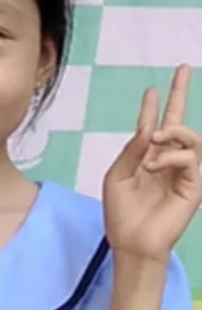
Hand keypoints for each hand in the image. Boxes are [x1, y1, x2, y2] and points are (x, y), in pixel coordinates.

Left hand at [102, 65, 200, 265]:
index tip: (151, 89)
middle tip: (182, 69)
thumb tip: (149, 128)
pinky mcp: (192, 185)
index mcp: (145, 156)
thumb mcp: (118, 175)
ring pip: (189, 137)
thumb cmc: (120, 211)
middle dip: (180, 94)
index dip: (151, 106)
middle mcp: (165, 159)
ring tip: (155, 140)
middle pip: (177, 121)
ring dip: (172, 133)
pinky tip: (155, 165)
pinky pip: (189, 159)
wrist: (130, 241)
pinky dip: (171, 157)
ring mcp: (181, 171)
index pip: (151, 125)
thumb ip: (133, 150)